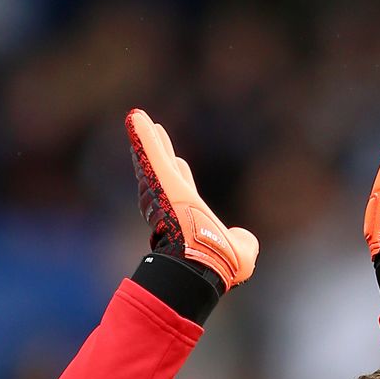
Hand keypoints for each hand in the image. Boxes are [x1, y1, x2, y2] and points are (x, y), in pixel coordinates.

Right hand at [125, 110, 258, 290]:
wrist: (204, 263)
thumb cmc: (221, 264)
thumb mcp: (242, 252)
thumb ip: (243, 242)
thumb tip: (244, 239)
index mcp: (191, 216)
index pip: (182, 191)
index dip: (180, 176)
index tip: (179, 162)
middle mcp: (174, 204)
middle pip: (162, 173)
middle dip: (156, 153)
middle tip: (153, 132)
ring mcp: (165, 192)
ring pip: (151, 162)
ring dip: (145, 141)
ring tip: (138, 120)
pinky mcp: (161, 181)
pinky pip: (151, 155)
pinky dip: (142, 136)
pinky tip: (135, 115)